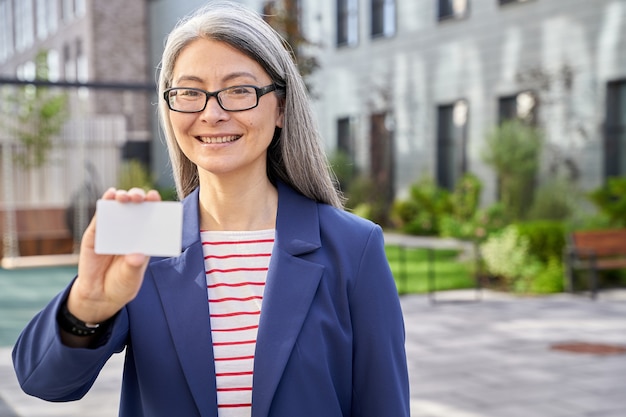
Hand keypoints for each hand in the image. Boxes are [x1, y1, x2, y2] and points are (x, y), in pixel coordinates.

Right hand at [66, 187, 161, 326]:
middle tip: (139, 197)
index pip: (151, 217)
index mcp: (144, 238)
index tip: (155, 197)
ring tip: (124, 197)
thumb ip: (133, 266)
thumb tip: (136, 255)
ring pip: (119, 207)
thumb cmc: (121, 283)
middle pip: (136, 207)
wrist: (99, 294)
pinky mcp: (95, 233)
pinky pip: (101, 216)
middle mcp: (130, 230)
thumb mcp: (130, 277)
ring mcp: (113, 229)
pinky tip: (109, 195)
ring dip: (122, 196)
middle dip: (138, 197)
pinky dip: (105, 203)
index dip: (154, 205)